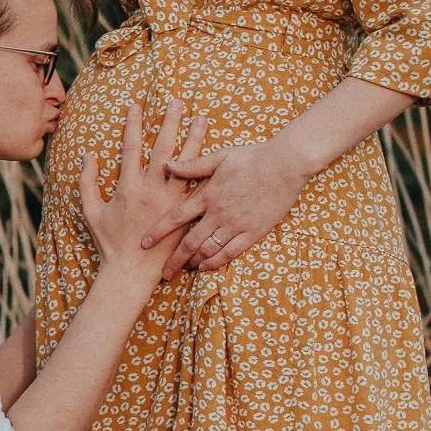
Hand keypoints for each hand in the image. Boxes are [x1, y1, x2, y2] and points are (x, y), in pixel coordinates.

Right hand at [80, 100, 210, 282]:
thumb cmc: (109, 242)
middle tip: (177, 102)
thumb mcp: (91, 211)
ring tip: (202, 119)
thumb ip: (87, 182)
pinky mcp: (183, 214)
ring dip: (194, 140)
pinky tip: (215, 155)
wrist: (131, 271)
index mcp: (127, 188)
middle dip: (169, 123)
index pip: (131, 148)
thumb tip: (88, 155)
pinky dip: (205, 169)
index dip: (133, 124)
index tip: (136, 105)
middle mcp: (150, 191)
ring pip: (186, 164)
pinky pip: (196, 187)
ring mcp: (169, 202)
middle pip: (163, 149)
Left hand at [140, 135, 312, 277]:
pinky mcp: (253, 232)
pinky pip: (231, 253)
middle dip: (174, 260)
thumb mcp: (220, 157)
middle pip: (190, 242)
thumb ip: (193, 165)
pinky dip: (216, 262)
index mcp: (208, 195)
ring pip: (209, 250)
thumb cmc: (252, 157)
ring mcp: (237, 225)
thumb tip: (167, 164)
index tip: (145, 243)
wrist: (285, 164)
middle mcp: (219, 213)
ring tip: (184, 269)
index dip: (159, 232)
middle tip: (163, 273)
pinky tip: (206, 267)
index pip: (176, 217)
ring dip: (194, 263)